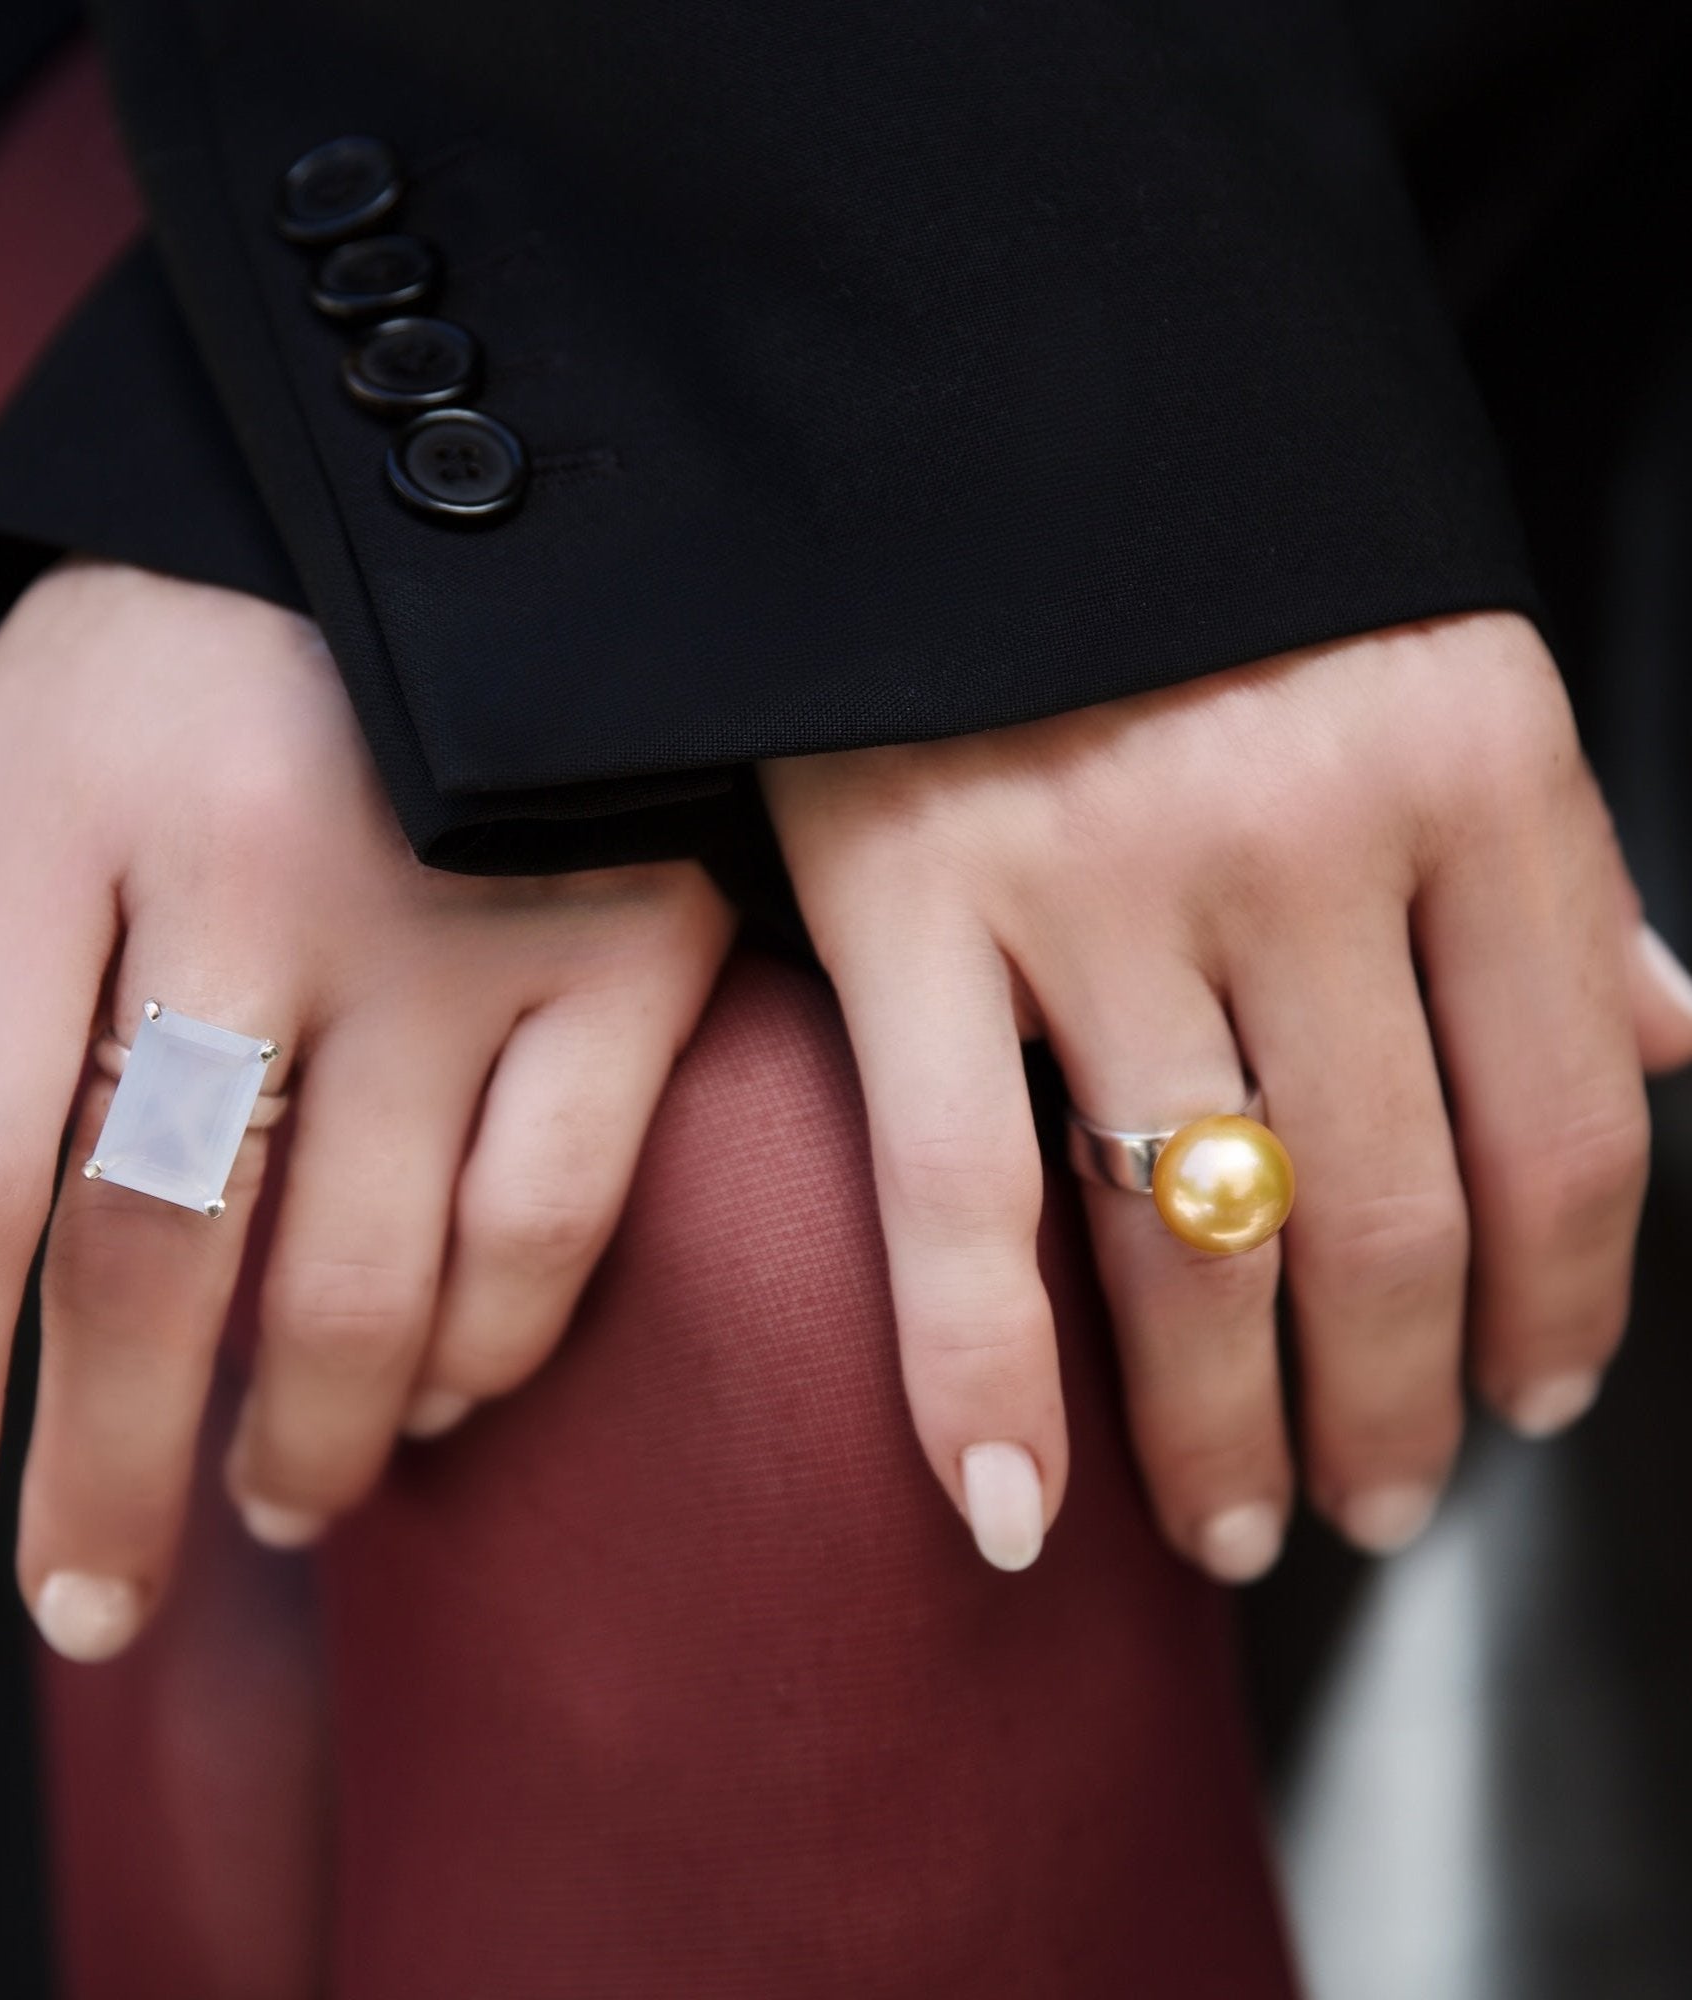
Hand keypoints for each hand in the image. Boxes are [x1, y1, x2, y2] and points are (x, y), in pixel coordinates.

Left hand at [0, 562, 732, 1654]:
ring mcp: (456, 926)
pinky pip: (549, 1215)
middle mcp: (253, 884)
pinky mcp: (624, 946)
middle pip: (152, 1259)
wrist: (467, 509)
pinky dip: (484, 1348)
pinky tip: (438, 1397)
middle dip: (101, 1482)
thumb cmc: (191, 660)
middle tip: (85, 1609)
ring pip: (363, 1279)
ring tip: (268, 1505)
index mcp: (59, 826)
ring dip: (300, 1446)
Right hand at [761, 613, 1691, 1578]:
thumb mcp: (1429, 666)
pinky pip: (958, 1194)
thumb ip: (1554, 867)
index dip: (1566, 1304)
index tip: (1535, 1403)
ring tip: (1236, 1532)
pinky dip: (980, 1374)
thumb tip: (1675, 1042)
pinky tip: (1014, 1509)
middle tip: (1377, 1503)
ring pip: (1199, 1237)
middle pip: (1389, 1214)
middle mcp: (1308, 837)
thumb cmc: (1202, 547)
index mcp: (1469, 768)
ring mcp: (1104, 880)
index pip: (1566, 1118)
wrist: (965, 383)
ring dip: (1232, 1432)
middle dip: (1398, 1408)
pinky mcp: (915, 902)